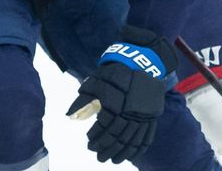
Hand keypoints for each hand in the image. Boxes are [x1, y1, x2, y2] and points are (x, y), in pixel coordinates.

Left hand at [67, 25, 177, 163]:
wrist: (142, 62)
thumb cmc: (114, 72)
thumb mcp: (97, 81)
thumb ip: (84, 99)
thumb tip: (70, 115)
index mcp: (115, 100)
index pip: (104, 124)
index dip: (96, 136)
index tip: (89, 143)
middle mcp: (130, 110)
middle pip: (118, 135)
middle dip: (107, 148)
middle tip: (99, 157)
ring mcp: (143, 114)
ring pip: (132, 139)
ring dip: (121, 152)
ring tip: (112, 160)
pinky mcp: (152, 115)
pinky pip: (146, 136)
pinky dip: (139, 148)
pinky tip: (131, 155)